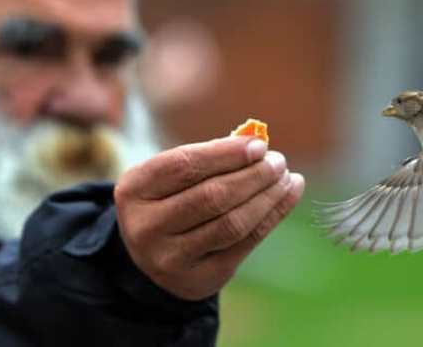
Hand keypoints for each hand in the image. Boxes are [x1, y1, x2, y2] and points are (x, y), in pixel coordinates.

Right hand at [114, 136, 304, 299]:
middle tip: (278, 162)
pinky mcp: (200, 277)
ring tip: (286, 178)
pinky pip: (246, 243)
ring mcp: (171, 257)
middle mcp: (146, 226)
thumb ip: (208, 158)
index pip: (184, 165)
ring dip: (268, 197)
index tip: (258, 145)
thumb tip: (257, 145)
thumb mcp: (172, 177)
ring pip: (232, 223)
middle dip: (253, 176)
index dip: (226, 153)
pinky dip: (273, 215)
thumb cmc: (171, 200)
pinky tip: (289, 195)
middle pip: (212, 196)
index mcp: (134, 189)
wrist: (154, 256)